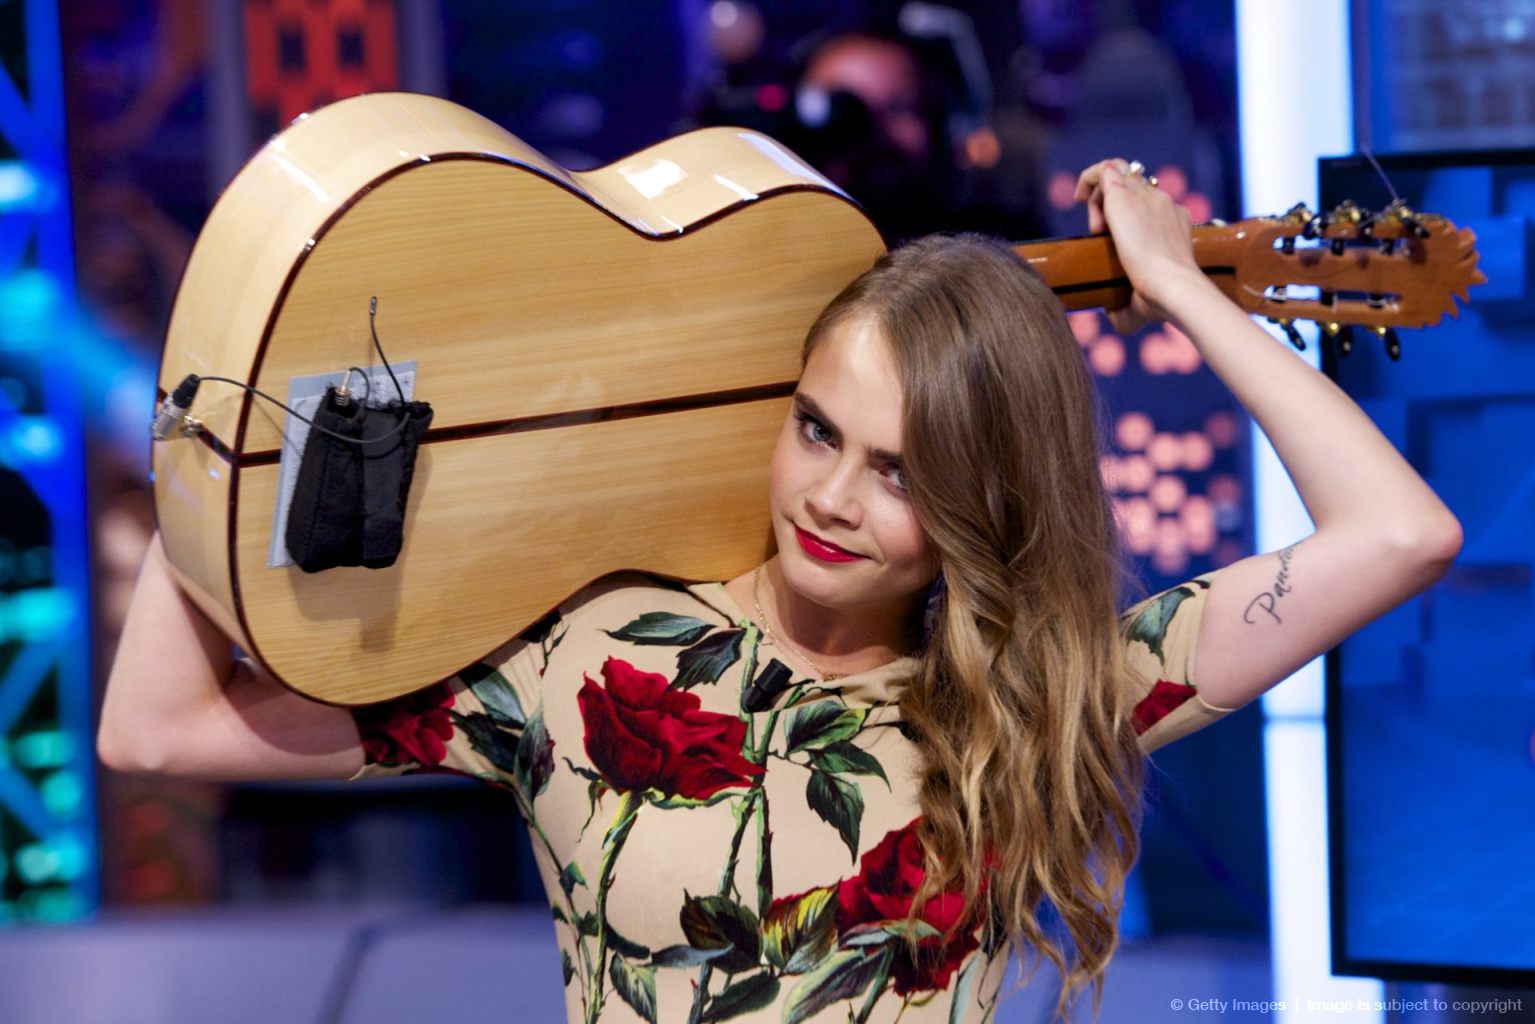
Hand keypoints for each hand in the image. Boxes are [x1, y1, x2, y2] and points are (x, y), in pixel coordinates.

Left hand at [1073, 158, 1207, 334]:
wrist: (1172, 286)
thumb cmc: (1161, 300)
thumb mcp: (1143, 300)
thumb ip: (1127, 307)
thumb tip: (1112, 316)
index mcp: (1173, 219)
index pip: (1148, 201)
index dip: (1125, 215)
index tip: (1112, 238)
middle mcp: (1162, 202)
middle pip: (1131, 186)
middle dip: (1109, 205)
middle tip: (1099, 233)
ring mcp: (1145, 196)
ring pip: (1116, 176)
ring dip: (1098, 197)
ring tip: (1094, 226)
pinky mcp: (1124, 196)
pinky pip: (1103, 169)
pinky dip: (1088, 178)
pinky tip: (1079, 197)